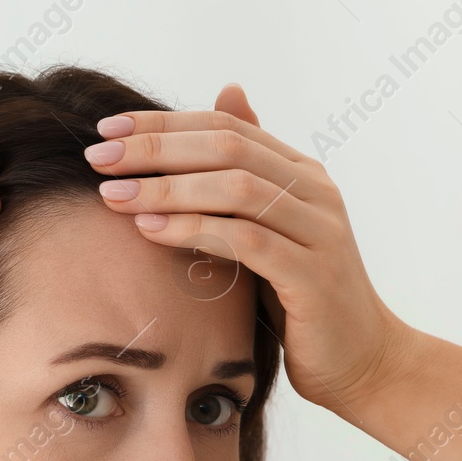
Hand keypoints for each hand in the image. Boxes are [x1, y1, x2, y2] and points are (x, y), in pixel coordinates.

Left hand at [84, 83, 408, 415]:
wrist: (363, 363)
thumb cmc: (304, 303)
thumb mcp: (269, 234)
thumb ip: (245, 179)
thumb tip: (225, 97)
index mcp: (303, 175)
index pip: (227, 127)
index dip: (164, 123)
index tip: (107, 131)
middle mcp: (317, 193)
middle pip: (228, 147)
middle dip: (156, 148)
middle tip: (98, 157)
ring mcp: (320, 233)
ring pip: (237, 188)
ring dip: (168, 188)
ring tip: (114, 195)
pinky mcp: (313, 276)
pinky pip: (247, 241)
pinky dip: (196, 230)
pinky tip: (151, 231)